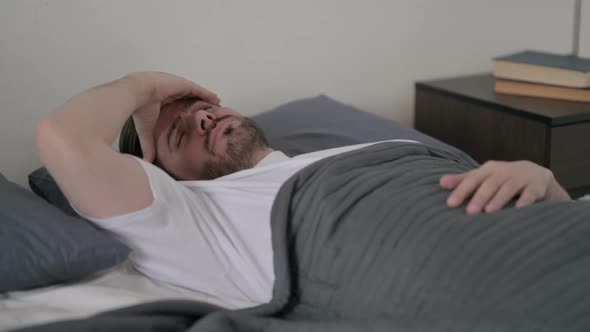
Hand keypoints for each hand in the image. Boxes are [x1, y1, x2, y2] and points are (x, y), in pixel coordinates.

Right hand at [126, 72, 219, 161]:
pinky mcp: (184, 84)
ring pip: (195, 94)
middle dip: (198, 105)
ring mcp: (178, 88)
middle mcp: (171, 94)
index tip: (194, 120)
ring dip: (205, 99)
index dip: (186, 112)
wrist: (137, 93)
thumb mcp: (146, 130)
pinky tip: (216, 99)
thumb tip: (147, 162)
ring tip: (215, 105)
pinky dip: (207, 94)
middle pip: (188, 100)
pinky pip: (199, 90)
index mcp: (162, 102)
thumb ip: (149, 145)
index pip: (177, 107)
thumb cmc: (140, 110)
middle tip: (208, 114)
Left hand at [440, 160, 567, 213]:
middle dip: (479, 197)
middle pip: (490, 183)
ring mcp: (521, 178)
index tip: (449, 204)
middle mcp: (504, 171)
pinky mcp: (536, 186)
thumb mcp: (483, 177)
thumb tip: (440, 183)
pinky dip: (525, 201)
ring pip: (508, 187)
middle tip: (469, 212)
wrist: (535, 174)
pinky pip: (530, 194)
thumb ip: (462, 180)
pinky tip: (518, 210)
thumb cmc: (501, 178)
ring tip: (488, 212)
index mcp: (488, 169)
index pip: (472, 179)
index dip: (461, 190)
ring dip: (498, 199)